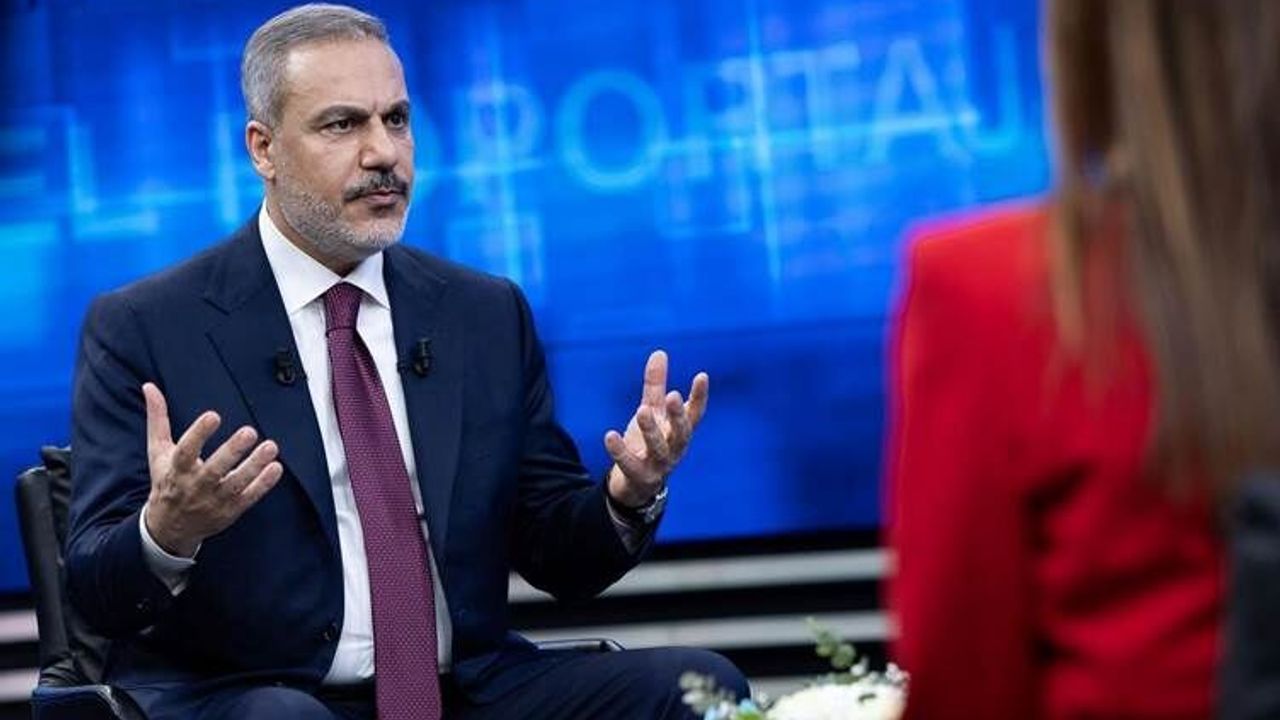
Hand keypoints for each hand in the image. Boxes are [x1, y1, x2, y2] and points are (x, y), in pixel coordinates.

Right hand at [142, 383, 282, 556]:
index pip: (185, 451)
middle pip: (213, 469)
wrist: (169, 528)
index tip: (213, 415)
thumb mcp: (158, 452)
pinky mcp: (229, 511)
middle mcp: (194, 487)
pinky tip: (276, 467)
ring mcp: (213, 501)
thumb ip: (158, 419)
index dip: (198, 434)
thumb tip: (150, 386)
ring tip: (271, 446)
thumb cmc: (167, 481)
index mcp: (175, 470)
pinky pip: (248, 498)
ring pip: (235, 484)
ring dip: (254, 466)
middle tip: (250, 431)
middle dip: (232, 451)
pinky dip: (263, 485)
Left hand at [604, 350, 708, 507]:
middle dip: (678, 415)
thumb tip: (659, 352)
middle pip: (682, 433)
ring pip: (659, 449)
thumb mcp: (652, 411)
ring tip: (642, 411)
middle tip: (674, 396)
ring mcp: (658, 465)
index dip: (700, 396)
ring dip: (651, 430)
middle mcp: (674, 448)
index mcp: (679, 431)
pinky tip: (609, 435)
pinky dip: (620, 451)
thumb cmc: (650, 442)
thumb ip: (655, 385)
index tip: (702, 376)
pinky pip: (629, 464)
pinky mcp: (639, 476)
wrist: (637, 483)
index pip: (695, 414)